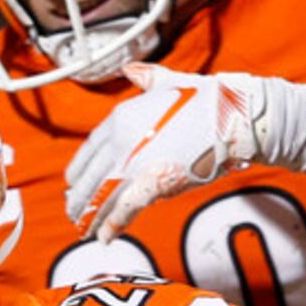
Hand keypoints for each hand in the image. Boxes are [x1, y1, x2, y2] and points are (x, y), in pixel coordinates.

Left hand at [63, 63, 264, 237]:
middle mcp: (122, 141)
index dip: (79, 170)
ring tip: (84, 229)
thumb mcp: (169, 80)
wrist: (231, 116)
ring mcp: (135, 163)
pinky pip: (126, 208)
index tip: (73, 182)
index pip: (89, 150)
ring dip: (91, 216)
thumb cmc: (207, 100)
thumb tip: (131, 69)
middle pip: (90, 177)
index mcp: (121, 118)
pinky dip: (113, 224)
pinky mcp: (153, 182)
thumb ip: (145, 77)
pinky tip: (105, 236)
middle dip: (79, 198)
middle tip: (73, 211)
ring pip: (103, 195)